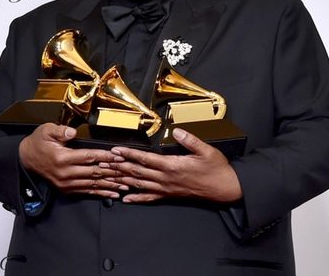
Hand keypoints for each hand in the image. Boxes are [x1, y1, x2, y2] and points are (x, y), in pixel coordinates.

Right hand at [19, 123, 126, 197]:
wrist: (25, 159)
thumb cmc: (38, 143)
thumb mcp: (46, 131)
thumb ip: (60, 131)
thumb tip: (71, 131)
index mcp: (62, 158)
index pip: (89, 157)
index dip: (105, 157)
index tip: (119, 156)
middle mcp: (65, 173)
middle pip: (94, 172)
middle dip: (113, 172)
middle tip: (129, 172)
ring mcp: (66, 183)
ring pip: (93, 184)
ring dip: (110, 185)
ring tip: (125, 184)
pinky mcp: (67, 189)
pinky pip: (87, 192)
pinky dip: (101, 193)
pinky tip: (113, 194)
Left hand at [103, 128, 242, 203]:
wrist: (224, 188)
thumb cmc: (216, 168)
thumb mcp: (206, 150)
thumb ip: (190, 140)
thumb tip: (177, 130)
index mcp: (172, 166)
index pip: (145, 159)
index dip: (129, 154)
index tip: (115, 150)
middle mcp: (166, 179)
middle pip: (137, 172)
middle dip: (118, 167)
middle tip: (103, 163)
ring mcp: (166, 189)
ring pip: (139, 185)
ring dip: (122, 180)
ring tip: (108, 177)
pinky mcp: (169, 195)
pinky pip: (149, 198)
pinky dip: (136, 198)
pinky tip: (125, 198)